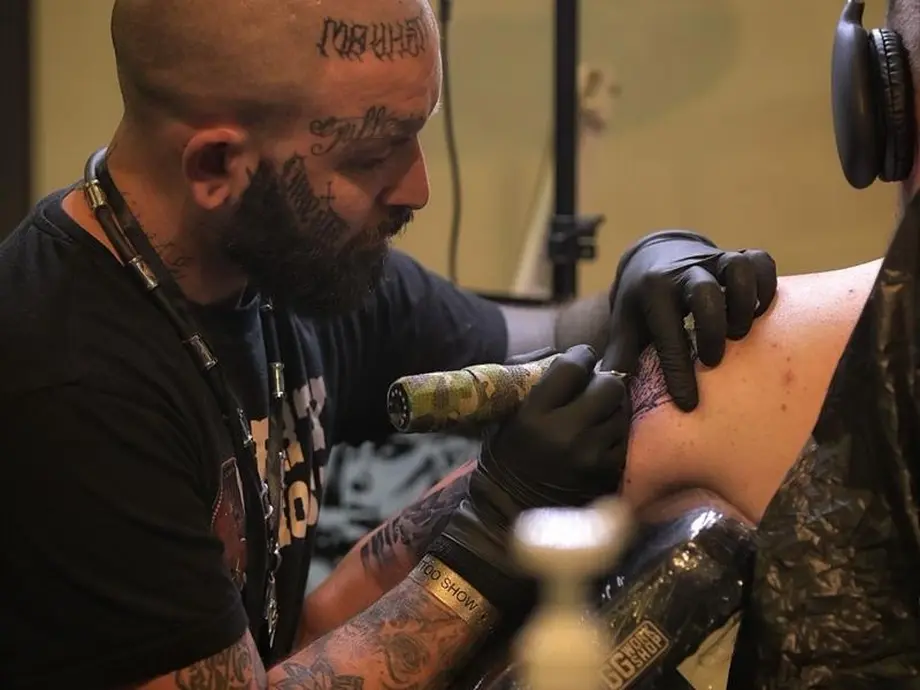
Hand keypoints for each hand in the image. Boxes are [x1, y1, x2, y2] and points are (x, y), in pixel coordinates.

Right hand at [430, 345, 628, 613]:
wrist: (511, 517)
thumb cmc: (506, 462)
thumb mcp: (511, 420)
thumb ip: (541, 389)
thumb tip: (572, 358)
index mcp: (535, 416)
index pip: (573, 367)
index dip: (581, 356)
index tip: (582, 357)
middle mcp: (566, 434)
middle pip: (609, 385)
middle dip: (604, 381)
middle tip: (594, 386)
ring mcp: (591, 456)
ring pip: (622, 411)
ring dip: (611, 408)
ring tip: (595, 415)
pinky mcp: (607, 474)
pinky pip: (624, 440)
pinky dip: (615, 434)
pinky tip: (599, 438)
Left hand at [603, 230, 776, 410]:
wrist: (652, 255)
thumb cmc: (640, 301)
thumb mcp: (625, 324)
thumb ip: (621, 357)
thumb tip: (612, 394)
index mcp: (652, 290)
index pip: (667, 334)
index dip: (679, 372)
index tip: (689, 403)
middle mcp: (683, 271)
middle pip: (706, 294)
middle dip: (712, 332)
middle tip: (712, 359)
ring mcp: (712, 259)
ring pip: (738, 269)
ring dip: (744, 305)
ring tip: (738, 334)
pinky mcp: (735, 254)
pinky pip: (760, 261)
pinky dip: (765, 287)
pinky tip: (756, 313)